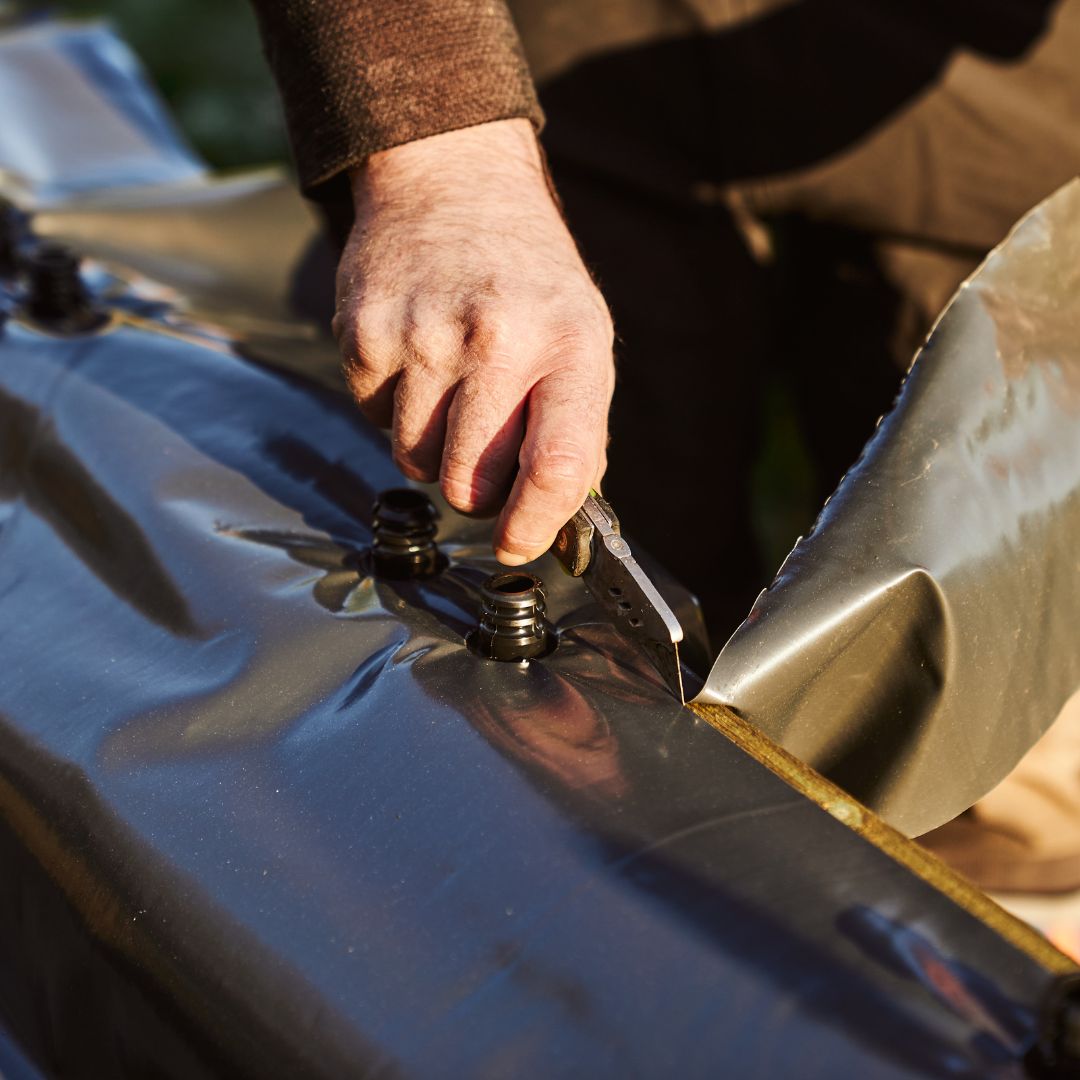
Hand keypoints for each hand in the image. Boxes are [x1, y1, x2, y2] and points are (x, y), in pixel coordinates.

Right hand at [333, 118, 614, 564]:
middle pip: (472, 482)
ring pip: (416, 461)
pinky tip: (415, 358)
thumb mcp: (582, 337)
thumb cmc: (527, 278)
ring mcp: (425, 333)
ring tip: (451, 387)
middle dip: (477, 491)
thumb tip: (557, 521)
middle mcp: (499, 337)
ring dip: (432, 448)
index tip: (520, 543)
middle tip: (483, 456)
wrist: (453, 183)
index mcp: (571, 343)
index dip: (535, 524)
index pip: (557, 465)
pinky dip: (393, 409)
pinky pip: (373, 421)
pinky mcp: (364, 331)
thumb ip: (577, 430)